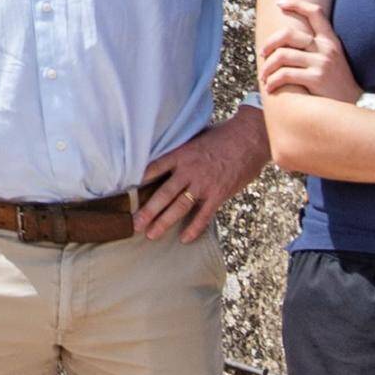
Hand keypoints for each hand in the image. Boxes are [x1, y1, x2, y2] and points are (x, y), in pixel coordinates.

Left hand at [137, 110, 268, 240]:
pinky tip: (184, 239)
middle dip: (147, 211)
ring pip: (180, 207)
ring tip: (151, 234)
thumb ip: (181, 149)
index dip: (140, 181)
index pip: (154, 169)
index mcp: (181, 154)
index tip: (125, 193)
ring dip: (164, 222)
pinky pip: (204, 215)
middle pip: (163, 194)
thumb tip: (166, 153)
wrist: (249, 139)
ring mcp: (204, 184)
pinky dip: (194, 228)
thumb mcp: (196, 136)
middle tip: (134, 224)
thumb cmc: (222, 136)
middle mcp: (189, 170)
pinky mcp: (218, 194)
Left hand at [254, 6, 349, 103]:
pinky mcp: (316, 78)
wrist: (354, 105)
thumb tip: (286, 43)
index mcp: (330, 40)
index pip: (314, 13)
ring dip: (267, 68)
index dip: (296, 3)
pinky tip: (271, 88)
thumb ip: (316, 48)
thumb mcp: (332, 60)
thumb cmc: (337, 84)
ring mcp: (321, 62)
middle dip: (269, 43)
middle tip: (262, 54)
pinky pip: (285, 74)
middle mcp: (326, 48)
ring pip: (282, 55)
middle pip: (288, 33)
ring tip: (264, 77)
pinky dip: (273, 82)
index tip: (279, 3)